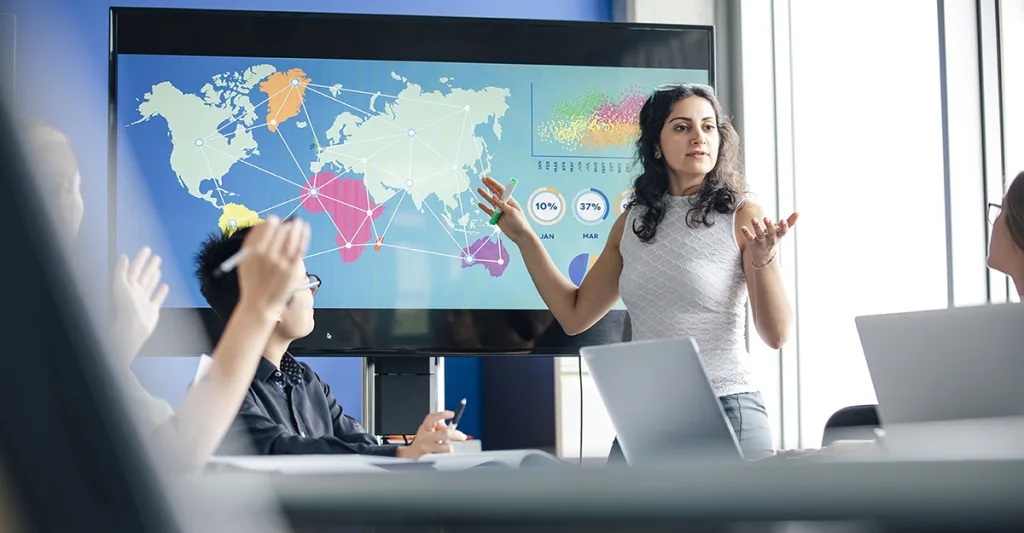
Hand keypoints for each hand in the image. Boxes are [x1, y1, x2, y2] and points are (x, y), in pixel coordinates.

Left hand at [112, 246, 168, 363]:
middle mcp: (135, 292)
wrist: (133, 328)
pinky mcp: (151, 309)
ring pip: (149, 285)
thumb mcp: (121, 286)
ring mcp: (143, 300)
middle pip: (143, 275)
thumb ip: (121, 271)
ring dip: (153, 276)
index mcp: (128, 286)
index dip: (140, 258)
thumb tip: (123, 256)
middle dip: (149, 265)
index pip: (135, 268)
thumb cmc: (125, 308)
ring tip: (158, 268)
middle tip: (156, 256)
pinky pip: (157, 298)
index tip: (146, 249)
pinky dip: (161, 292)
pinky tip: (165, 286)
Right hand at [235, 216, 310, 318]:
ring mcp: (280, 262)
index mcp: (253, 251)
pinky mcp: (292, 269)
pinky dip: (303, 236)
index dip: (272, 221)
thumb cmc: (252, 282)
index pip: (266, 227)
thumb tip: (264, 222)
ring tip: (298, 222)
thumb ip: (251, 242)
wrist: (259, 304)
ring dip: (296, 227)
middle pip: (280, 230)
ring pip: (291, 237)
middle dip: (284, 224)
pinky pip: (300, 248)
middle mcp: (266, 255)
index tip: (275, 220)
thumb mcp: (245, 261)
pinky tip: (305, 230)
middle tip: (289, 223)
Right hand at [396, 410, 466, 459]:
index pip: (432, 418)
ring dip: (449, 447)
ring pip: (446, 447)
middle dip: (456, 434)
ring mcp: (425, 447)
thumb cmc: (424, 441)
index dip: (442, 414)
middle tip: (462, 436)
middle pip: (444, 433)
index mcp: (425, 427)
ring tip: (444, 447)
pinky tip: (439, 453)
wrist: (410, 455)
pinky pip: (442, 456)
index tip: (452, 414)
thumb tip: (453, 429)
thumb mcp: (429, 430)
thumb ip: (440, 427)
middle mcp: (424, 436)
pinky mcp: (428, 457)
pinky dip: (444, 455)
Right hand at [477, 176, 533, 243]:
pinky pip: (489, 211)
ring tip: (479, 189)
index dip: (494, 184)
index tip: (488, 179)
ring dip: (485, 195)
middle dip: (489, 186)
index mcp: (510, 201)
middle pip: (495, 193)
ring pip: (491, 202)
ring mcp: (500, 211)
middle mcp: (505, 205)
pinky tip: (480, 203)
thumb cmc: (520, 223)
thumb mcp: (512, 212)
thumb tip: (494, 196)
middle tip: (483, 180)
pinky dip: (484, 208)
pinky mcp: (497, 218)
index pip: (501, 190)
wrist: (520, 236)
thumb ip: (502, 205)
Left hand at [741, 212, 798, 266]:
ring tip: (753, 219)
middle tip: (766, 218)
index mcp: (778, 235)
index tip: (783, 220)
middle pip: (771, 232)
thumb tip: (798, 212)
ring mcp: (761, 242)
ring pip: (759, 234)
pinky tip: (743, 227)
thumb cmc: (773, 239)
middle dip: (769, 226)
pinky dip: (746, 233)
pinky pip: (749, 238)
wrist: (764, 257)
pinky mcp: (752, 243)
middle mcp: (770, 239)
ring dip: (756, 226)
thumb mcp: (781, 232)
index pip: (783, 231)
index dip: (783, 226)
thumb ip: (789, 222)